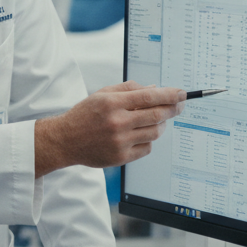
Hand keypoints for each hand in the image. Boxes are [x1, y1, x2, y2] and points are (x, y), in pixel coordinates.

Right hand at [36, 82, 184, 174]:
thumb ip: (128, 89)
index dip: (169, 95)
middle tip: (179, 106)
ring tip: (158, 120)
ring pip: (155, 132)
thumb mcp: (102, 94)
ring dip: (161, 125)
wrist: (65, 140)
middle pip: (156, 115)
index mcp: (111, 103)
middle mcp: (117, 122)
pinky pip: (147, 148)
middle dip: (173, 109)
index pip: (149, 97)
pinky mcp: (120, 157)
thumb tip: (154, 89)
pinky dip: (149, 140)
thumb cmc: (84, 115)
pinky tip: (142, 134)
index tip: (182, 93)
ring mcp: (119, 141)